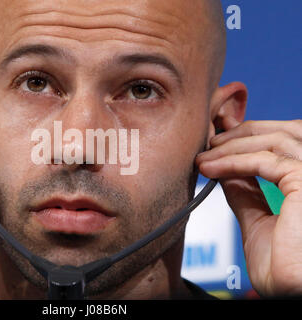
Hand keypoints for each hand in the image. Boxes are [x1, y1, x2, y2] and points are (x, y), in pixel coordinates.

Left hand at [196, 117, 301, 296]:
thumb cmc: (286, 273)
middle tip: (211, 143)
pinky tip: (211, 168)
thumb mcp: (258, 222)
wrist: (291, 295)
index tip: (219, 143)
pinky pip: (266, 162)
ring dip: (232, 147)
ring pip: (275, 141)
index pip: (286, 145)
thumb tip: (228, 173)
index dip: (252, 137)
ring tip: (205, 157)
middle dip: (243, 134)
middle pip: (285, 134)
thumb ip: (246, 194)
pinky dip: (234, 162)